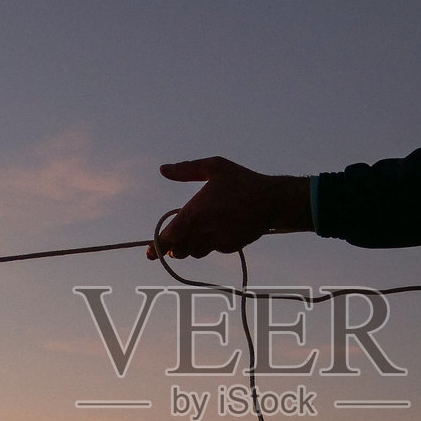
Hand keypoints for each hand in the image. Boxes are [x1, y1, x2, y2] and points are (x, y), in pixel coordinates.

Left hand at [148, 158, 311, 258]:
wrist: (271, 200)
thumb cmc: (241, 181)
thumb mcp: (214, 167)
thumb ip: (186, 170)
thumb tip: (163, 169)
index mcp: (194, 212)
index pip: (169, 237)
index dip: (157, 247)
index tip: (149, 253)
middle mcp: (204, 230)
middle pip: (179, 251)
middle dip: (174, 248)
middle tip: (173, 241)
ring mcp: (218, 241)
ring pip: (195, 253)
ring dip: (191, 247)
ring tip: (196, 232)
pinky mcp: (230, 247)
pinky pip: (214, 249)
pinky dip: (211, 243)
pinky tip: (218, 229)